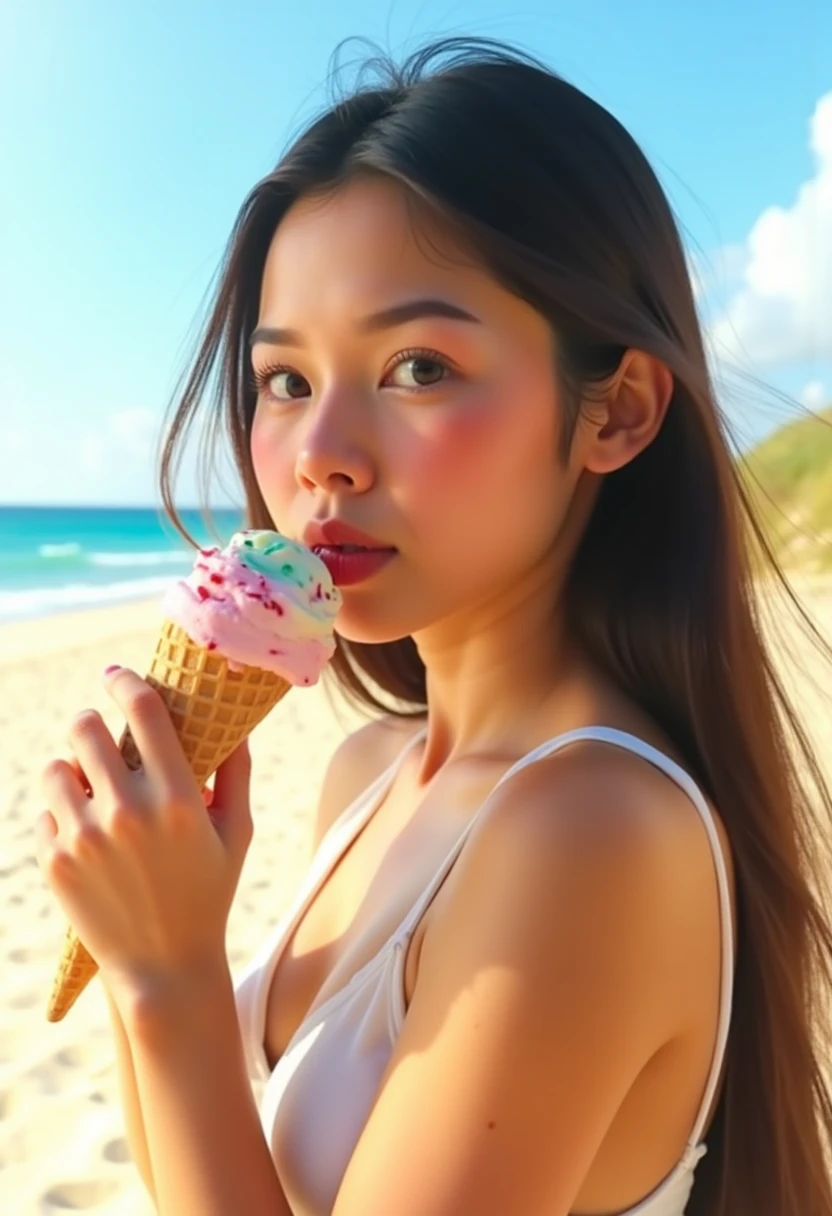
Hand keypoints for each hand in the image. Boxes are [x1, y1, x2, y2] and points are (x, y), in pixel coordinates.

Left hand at [34, 666, 253, 1007]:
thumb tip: (236, 722)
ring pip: (55, 769)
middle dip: (91, 722)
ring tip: (87, 784)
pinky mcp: (56, 863)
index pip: (143, 711)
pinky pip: (43, 814)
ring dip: (70, 769)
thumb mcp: (236, 834)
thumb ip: (237, 773)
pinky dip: (59, 816)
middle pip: (86, 728)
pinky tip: (83, 832)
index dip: (124, 681)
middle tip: (99, 733)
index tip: (117, 675)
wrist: (163, 968)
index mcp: (178, 799)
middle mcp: (128, 813)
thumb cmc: (209, 894)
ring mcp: (86, 839)